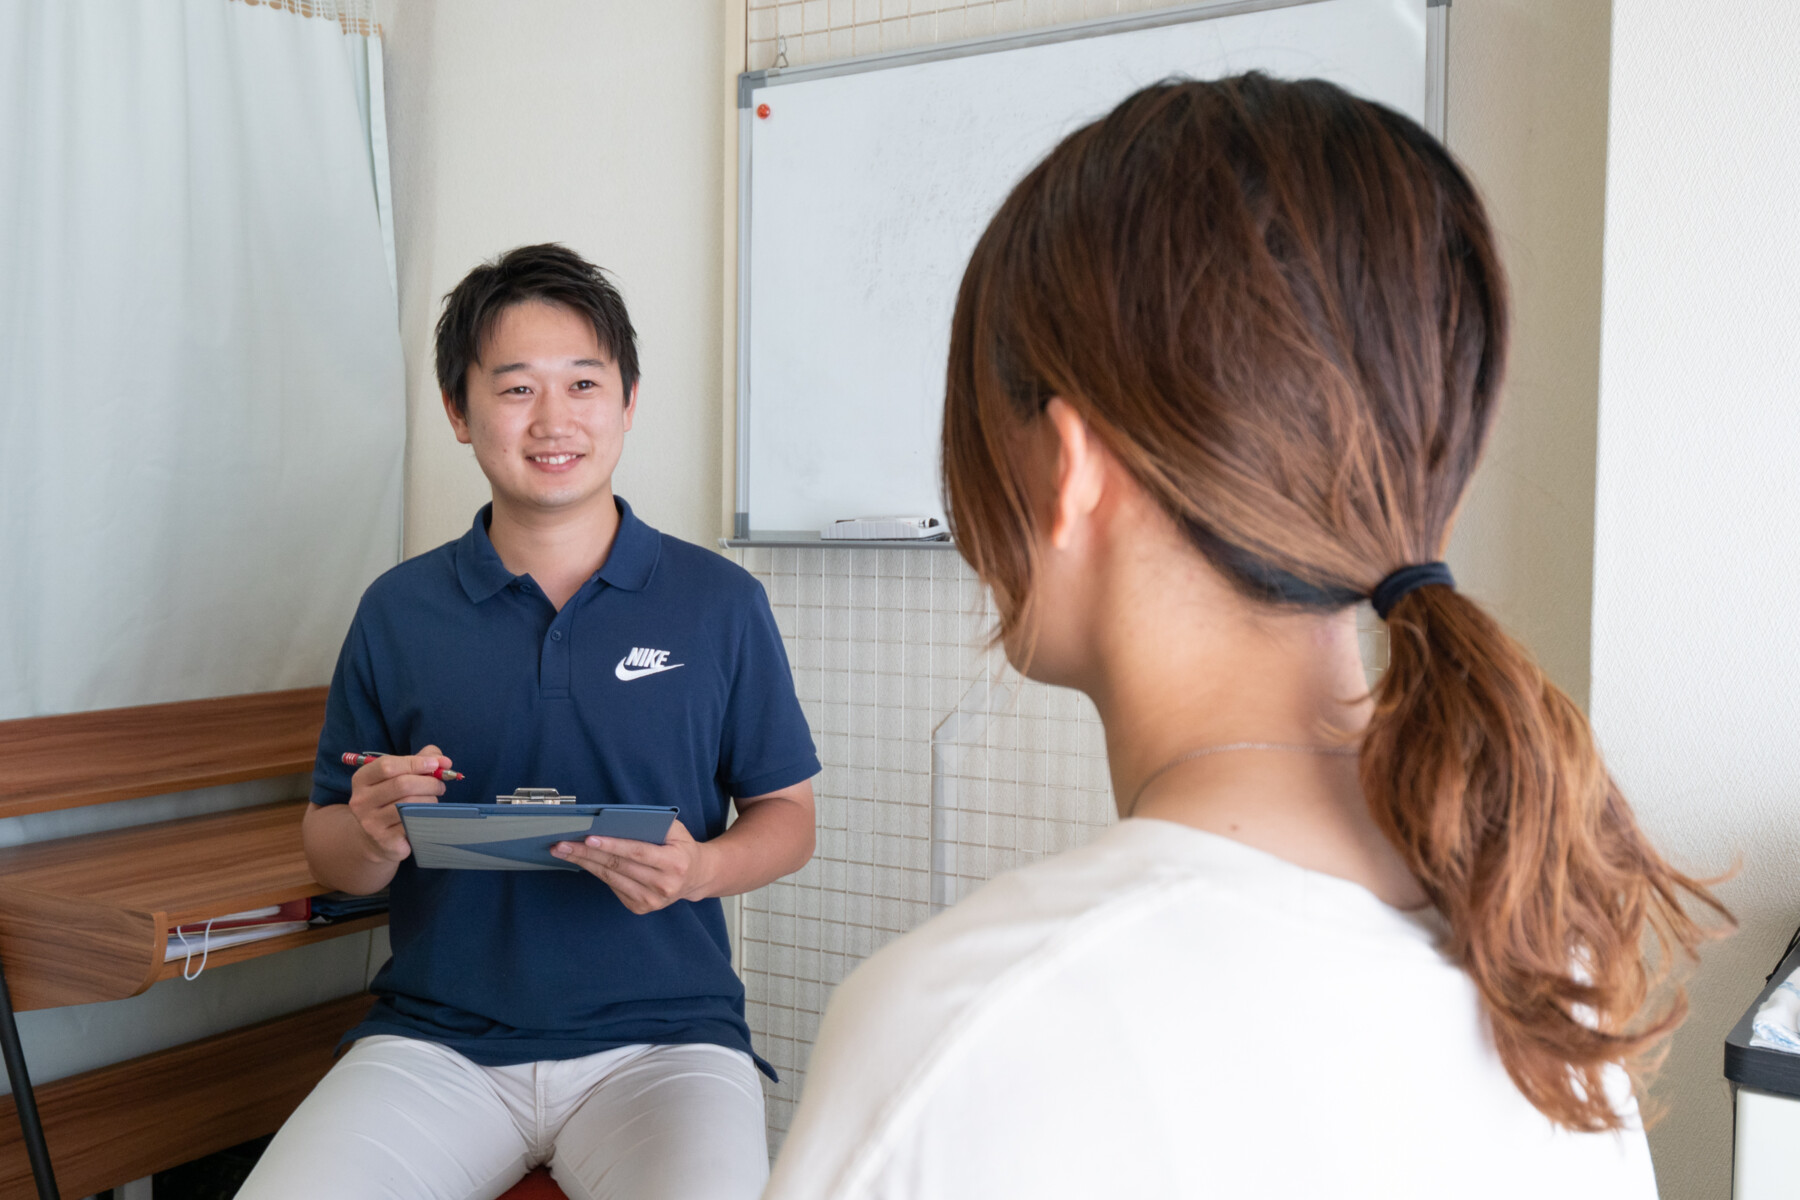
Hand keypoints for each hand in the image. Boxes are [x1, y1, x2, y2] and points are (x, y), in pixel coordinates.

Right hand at [347, 744, 450, 862]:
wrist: (375, 838)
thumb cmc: (391, 799)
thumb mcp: (399, 775)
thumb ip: (420, 761)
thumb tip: (444, 761)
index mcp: (362, 779)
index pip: (387, 766)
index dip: (415, 762)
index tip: (435, 764)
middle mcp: (361, 800)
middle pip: (402, 784)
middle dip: (429, 782)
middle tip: (440, 786)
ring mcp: (371, 822)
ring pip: (410, 804)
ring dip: (430, 799)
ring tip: (433, 800)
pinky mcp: (385, 839)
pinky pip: (413, 822)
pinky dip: (426, 816)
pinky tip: (426, 815)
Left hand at [552, 818, 713, 913]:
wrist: (696, 878)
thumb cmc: (681, 848)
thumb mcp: (676, 831)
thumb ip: (653, 824)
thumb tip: (617, 820)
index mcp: (674, 864)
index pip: (637, 852)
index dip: (612, 845)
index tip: (588, 838)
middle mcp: (663, 886)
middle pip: (617, 866)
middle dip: (586, 853)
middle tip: (562, 844)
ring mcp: (651, 901)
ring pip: (610, 878)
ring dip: (584, 863)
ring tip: (563, 851)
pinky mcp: (640, 908)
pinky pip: (613, 886)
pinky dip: (596, 872)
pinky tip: (581, 861)